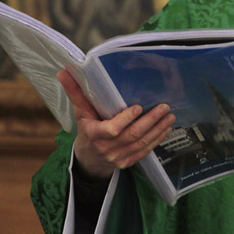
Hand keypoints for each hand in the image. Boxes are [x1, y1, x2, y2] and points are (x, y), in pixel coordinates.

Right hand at [58, 70, 175, 179]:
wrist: (89, 159)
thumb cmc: (86, 129)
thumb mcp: (80, 112)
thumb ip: (75, 92)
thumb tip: (63, 71)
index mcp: (94, 134)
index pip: (112, 130)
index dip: (125, 120)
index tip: (138, 107)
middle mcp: (107, 148)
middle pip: (132, 135)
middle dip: (151, 121)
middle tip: (164, 107)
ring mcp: (119, 157)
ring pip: (142, 143)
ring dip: (158, 129)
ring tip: (170, 116)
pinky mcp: (128, 162)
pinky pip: (145, 151)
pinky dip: (157, 139)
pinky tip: (166, 128)